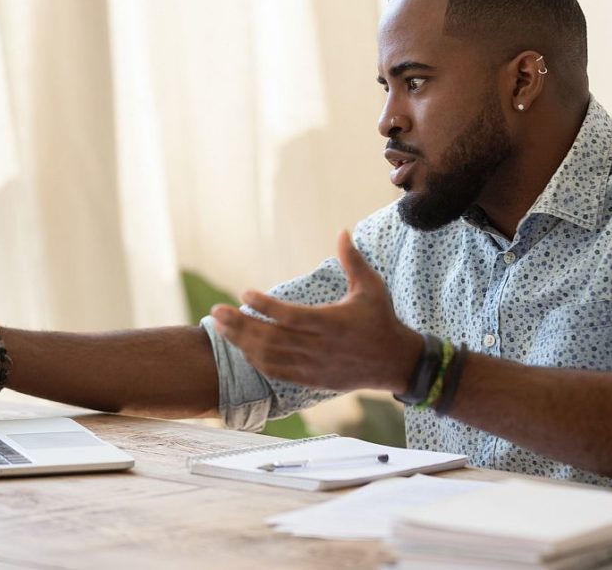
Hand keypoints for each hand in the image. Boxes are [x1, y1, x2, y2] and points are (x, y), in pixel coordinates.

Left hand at [210, 230, 421, 392]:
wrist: (394, 361)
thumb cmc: (381, 319)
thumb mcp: (371, 287)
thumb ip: (353, 260)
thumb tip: (342, 231)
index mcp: (331, 323)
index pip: (289, 316)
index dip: (264, 306)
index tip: (245, 294)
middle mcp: (319, 347)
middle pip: (271, 338)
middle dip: (240, 325)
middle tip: (216, 312)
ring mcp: (313, 366)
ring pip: (269, 357)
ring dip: (242, 343)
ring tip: (221, 328)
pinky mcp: (311, 379)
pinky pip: (277, 372)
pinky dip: (256, 361)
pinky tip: (242, 348)